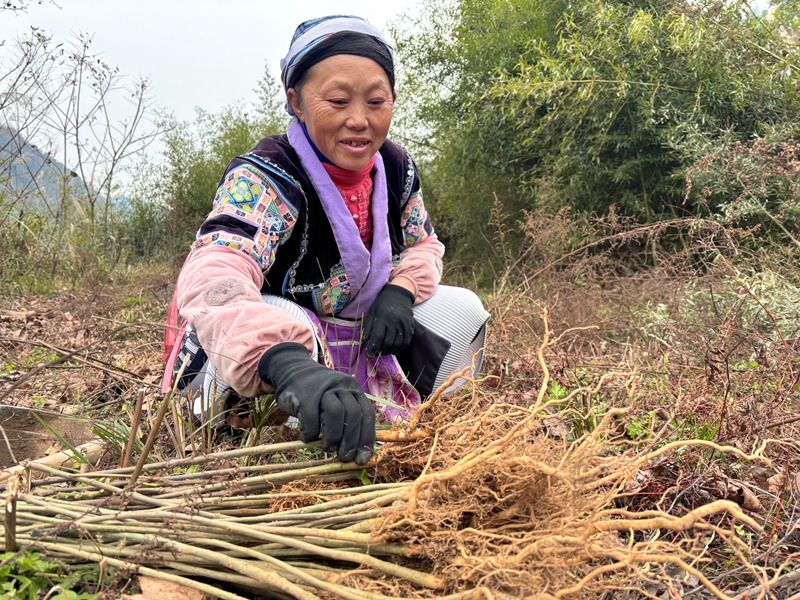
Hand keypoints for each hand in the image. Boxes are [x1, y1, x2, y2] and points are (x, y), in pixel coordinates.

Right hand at [258, 343, 374, 463]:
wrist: (291, 370)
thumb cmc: (317, 394)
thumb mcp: (337, 400)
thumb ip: (347, 419)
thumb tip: (356, 453)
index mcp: (354, 389)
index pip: (367, 414)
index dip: (366, 438)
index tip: (361, 459)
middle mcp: (342, 387)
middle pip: (353, 414)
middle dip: (351, 441)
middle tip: (343, 457)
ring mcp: (324, 389)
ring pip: (335, 413)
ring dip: (333, 437)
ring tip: (327, 448)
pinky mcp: (305, 395)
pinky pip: (311, 418)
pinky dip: (310, 433)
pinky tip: (307, 438)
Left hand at [362, 283, 414, 358]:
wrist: (399, 295)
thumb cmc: (382, 303)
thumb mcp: (372, 312)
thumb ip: (368, 326)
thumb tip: (364, 340)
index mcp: (383, 318)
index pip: (377, 337)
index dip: (372, 348)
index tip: (368, 355)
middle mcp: (394, 322)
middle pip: (388, 342)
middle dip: (381, 351)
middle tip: (376, 354)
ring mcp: (404, 324)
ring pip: (398, 344)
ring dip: (390, 351)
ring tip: (384, 352)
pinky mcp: (410, 326)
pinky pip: (406, 341)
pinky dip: (400, 348)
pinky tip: (394, 349)